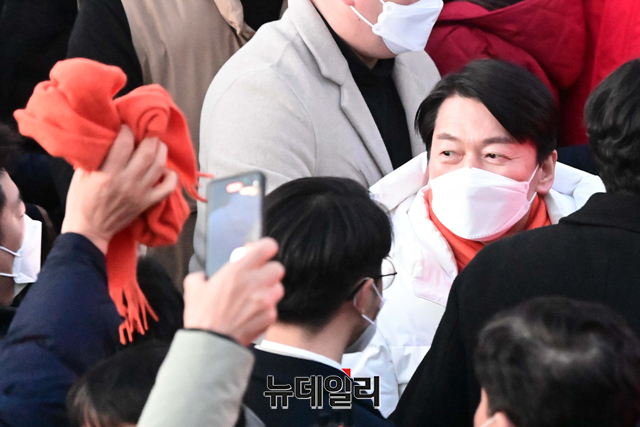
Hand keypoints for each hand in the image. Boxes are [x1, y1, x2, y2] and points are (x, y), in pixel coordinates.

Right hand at [61, 125, 177, 252]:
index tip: (126, 125)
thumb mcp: (81, 174)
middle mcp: (127, 182)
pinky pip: (168, 188)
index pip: (124, 143)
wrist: (89, 230)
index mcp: (107, 173)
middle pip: (148, 152)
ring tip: (157, 144)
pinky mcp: (148, 203)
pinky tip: (166, 169)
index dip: (128, 129)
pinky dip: (171, 176)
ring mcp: (140, 193)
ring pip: (160, 166)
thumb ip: (95, 156)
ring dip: (161, 151)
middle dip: (150, 137)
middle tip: (147, 131)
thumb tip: (107, 136)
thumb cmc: (81, 200)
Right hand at [183, 238, 284, 345]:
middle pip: (278, 267)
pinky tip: (253, 315)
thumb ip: (200, 277)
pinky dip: (266, 311)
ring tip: (255, 299)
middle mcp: (255, 282)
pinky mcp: (270, 317)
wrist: (211, 344)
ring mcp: (265, 300)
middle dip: (269, 271)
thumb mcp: (193, 290)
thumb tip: (202, 277)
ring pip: (278, 288)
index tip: (259, 253)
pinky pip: (274, 308)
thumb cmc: (202, 316)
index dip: (265, 248)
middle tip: (257, 279)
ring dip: (269, 291)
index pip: (267, 247)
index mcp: (237, 270)